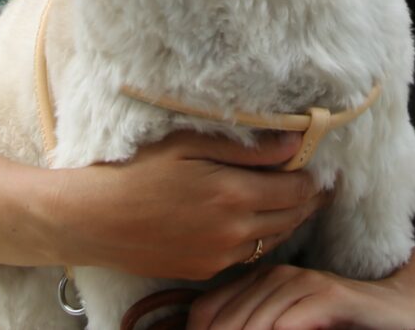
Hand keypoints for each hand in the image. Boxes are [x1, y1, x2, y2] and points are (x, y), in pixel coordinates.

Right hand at [65, 129, 327, 282]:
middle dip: (309, 199)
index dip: (314, 177)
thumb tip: (295, 144)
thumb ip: (246, 147)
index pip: (297, 190)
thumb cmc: (136, 171)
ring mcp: (219, 256)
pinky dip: (261, 237)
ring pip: (273, 239)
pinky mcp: (204, 270)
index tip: (320, 164)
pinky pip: (248, 255)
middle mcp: (233, 232)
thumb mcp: (189, 144)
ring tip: (294, 199)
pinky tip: (257, 220)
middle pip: (292, 218)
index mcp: (233, 195)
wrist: (94, 219)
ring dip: (288, 219)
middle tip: (319, 183)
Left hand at [186, 265, 414, 329]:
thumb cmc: (337, 325)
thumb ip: (255, 325)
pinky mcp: (330, 296)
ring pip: (255, 324)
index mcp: (258, 282)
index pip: (204, 313)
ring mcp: (304, 283)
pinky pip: (289, 323)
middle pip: (225, 322)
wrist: (401, 311)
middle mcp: (276, 277)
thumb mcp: (287, 325)